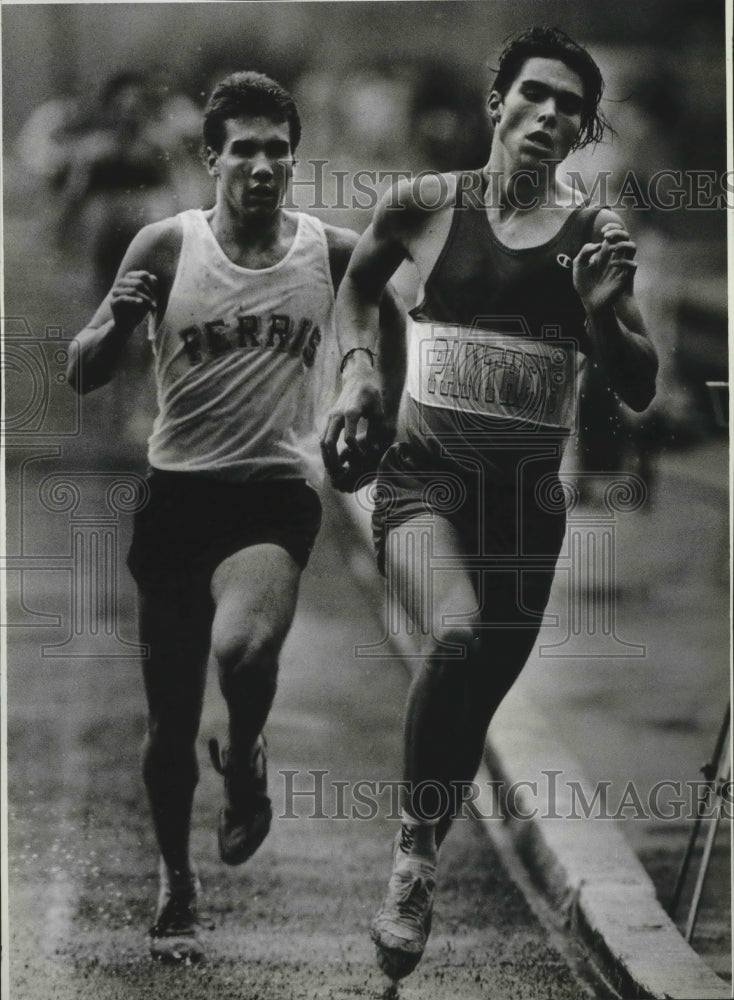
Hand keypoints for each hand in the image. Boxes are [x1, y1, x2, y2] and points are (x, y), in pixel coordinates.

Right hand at [110, 270, 156, 330]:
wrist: (127, 325)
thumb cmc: (138, 310)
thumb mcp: (147, 298)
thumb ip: (151, 288)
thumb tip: (154, 278)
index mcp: (129, 279)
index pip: (143, 275)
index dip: (152, 285)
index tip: (157, 295)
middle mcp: (121, 283)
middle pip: (139, 282)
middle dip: (149, 293)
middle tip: (155, 303)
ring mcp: (116, 291)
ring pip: (133, 290)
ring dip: (146, 299)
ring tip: (153, 307)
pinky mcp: (113, 302)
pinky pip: (124, 298)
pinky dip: (134, 300)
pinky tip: (141, 303)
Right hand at [320, 368, 390, 491]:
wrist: (358, 378)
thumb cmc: (371, 394)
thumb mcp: (378, 410)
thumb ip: (375, 430)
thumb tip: (374, 449)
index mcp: (351, 412)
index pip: (349, 438)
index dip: (356, 452)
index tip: (364, 459)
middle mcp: (337, 415)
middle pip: (328, 442)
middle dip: (333, 460)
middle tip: (339, 474)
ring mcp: (330, 416)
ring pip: (322, 441)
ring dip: (326, 457)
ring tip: (333, 472)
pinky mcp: (329, 418)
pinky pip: (323, 437)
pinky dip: (326, 450)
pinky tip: (332, 461)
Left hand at [573, 222, 636, 316]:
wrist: (590, 301)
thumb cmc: (584, 284)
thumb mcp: (579, 265)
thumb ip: (584, 252)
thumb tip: (599, 245)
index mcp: (605, 252)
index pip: (616, 233)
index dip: (612, 227)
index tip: (602, 231)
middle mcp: (615, 256)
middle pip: (626, 236)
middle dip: (617, 232)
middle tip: (606, 236)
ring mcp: (621, 266)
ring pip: (633, 247)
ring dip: (623, 244)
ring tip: (610, 249)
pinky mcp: (625, 277)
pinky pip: (632, 264)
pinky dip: (622, 262)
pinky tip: (611, 265)